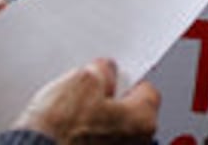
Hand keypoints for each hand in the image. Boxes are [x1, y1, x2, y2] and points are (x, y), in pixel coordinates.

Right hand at [12, 58, 159, 144]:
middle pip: (128, 112)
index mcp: (143, 121)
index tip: (111, 74)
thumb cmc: (61, 131)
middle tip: (87, 91)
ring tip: (68, 112)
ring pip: (108, 130)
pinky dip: (81, 137)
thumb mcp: (83, 80)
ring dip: (93, 120)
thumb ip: (102, 71)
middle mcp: (135, 144)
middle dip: (108, 100)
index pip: (146, 90)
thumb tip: (104, 71)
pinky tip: (62, 130)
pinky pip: (92, 143)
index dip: (125, 78)